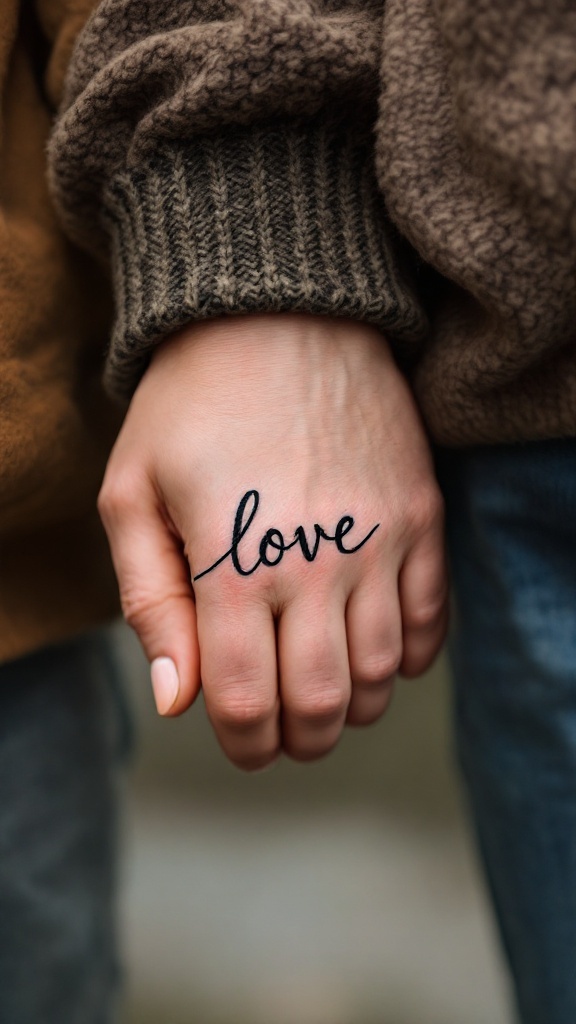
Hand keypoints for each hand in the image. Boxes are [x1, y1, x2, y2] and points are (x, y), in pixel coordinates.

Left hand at [98, 313, 447, 768]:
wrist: (279, 314)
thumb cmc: (190, 404)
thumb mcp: (131, 493)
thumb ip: (151, 602)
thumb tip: (177, 699)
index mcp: (231, 563)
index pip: (245, 700)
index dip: (244, 742)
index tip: (243, 742)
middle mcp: (313, 562)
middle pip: (320, 703)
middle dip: (299, 739)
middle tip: (285, 732)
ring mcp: (378, 539)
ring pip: (381, 673)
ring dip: (353, 705)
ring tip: (327, 693)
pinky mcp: (419, 514)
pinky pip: (430, 619)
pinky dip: (408, 658)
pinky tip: (378, 649)